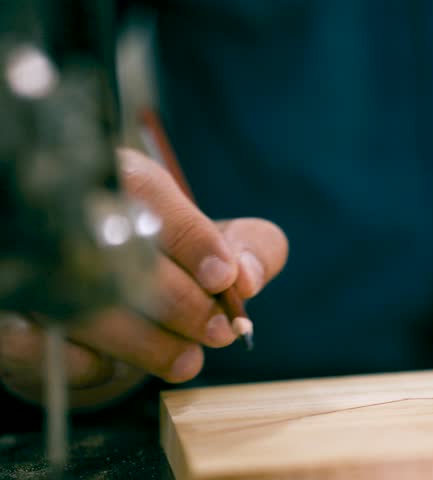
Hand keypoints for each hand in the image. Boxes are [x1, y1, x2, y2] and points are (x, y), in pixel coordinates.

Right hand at [0, 149, 287, 407]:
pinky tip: (114, 366)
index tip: (226, 279)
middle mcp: (63, 211)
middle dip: (182, 303)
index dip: (194, 240)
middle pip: (121, 253)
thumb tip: (249, 276)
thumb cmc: (168, 264)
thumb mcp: (220, 247)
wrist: (95, 301)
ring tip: (188, 361)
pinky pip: (40, 347)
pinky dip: (88, 364)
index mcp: (118, 176)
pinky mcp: (5, 320)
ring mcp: (29, 264)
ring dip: (146, 343)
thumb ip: (253, 247)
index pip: (151, 195)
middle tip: (219, 332)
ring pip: (85, 304)